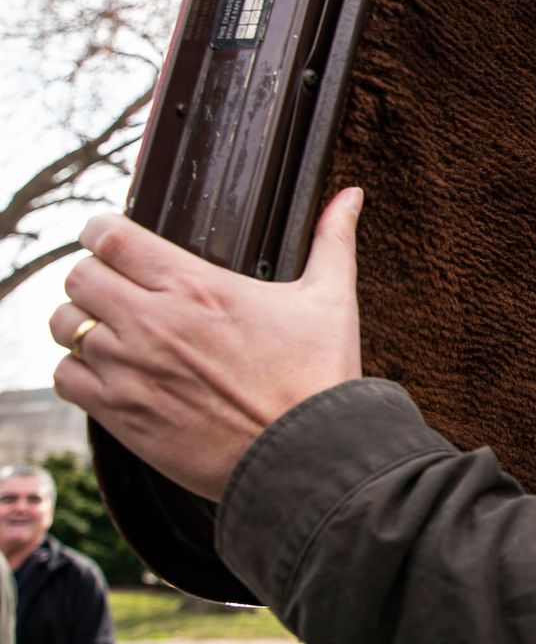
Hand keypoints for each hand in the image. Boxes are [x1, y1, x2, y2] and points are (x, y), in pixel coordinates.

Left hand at [50, 188, 366, 500]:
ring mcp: (130, 369)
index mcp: (196, 286)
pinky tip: (111, 372)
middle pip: (79, 276)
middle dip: (94, 276)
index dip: (103, 231)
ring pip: (65, 325)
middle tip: (118, 287)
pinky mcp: (120, 412)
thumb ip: (333, 239)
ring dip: (83, 322)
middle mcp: (152, 322)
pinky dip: (79, 370)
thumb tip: (352, 197)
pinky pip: (66, 377)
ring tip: (113, 330)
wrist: (305, 456)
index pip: (110, 237)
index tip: (114, 239)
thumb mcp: (330, 298)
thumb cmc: (318, 376)